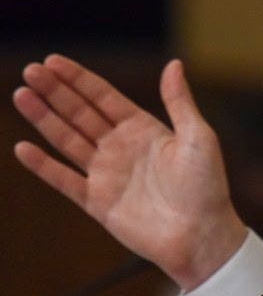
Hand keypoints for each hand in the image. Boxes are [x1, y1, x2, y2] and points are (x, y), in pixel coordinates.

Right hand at [12, 54, 246, 290]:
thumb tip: (174, 63)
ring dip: (44, 119)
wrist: (202, 235)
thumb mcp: (198, 137)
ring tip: (21, 95)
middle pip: (80, 114)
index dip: (79, 80)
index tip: (53, 61)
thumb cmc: (207, 186)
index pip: (104, 98)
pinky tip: (22, 148)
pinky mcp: (98, 202)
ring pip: (67, 140)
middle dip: (55, 92)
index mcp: (144, 129)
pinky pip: (64, 180)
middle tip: (31, 71)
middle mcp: (121, 148)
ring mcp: (107, 174)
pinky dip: (43, 166)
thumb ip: (179, 102)